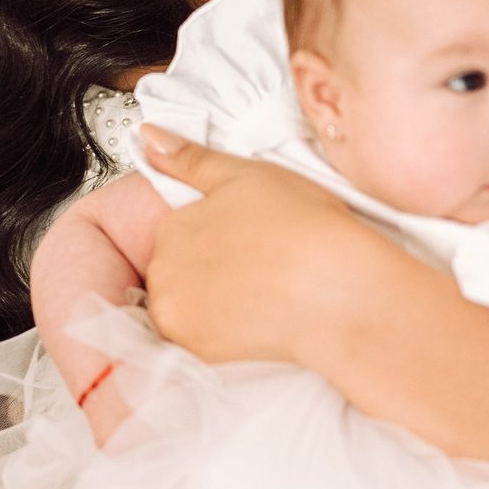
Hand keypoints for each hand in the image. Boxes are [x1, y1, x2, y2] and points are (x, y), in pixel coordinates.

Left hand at [139, 129, 362, 365]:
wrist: (339, 292)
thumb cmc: (305, 230)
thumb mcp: (247, 174)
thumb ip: (191, 159)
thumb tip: (149, 138)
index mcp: (173, 225)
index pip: (179, 227)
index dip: (218, 230)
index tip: (249, 235)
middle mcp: (165, 271)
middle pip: (177, 267)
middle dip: (209, 266)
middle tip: (258, 263)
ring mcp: (178, 314)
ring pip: (187, 304)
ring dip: (213, 301)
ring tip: (259, 292)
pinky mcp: (198, 350)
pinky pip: (201, 338)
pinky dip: (223, 331)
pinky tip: (257, 317)